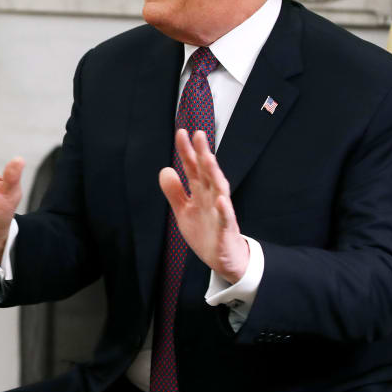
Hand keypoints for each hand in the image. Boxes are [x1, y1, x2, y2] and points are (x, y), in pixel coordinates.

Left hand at [159, 129, 249, 282]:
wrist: (222, 259)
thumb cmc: (205, 232)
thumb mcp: (183, 211)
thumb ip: (174, 192)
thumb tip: (165, 169)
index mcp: (201, 192)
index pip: (193, 168)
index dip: (187, 151)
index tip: (182, 132)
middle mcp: (212, 197)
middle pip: (207, 173)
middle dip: (203, 154)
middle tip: (199, 134)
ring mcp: (221, 212)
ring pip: (219, 189)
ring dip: (215, 174)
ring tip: (209, 158)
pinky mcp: (226, 230)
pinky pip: (226, 218)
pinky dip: (224, 209)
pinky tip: (221, 200)